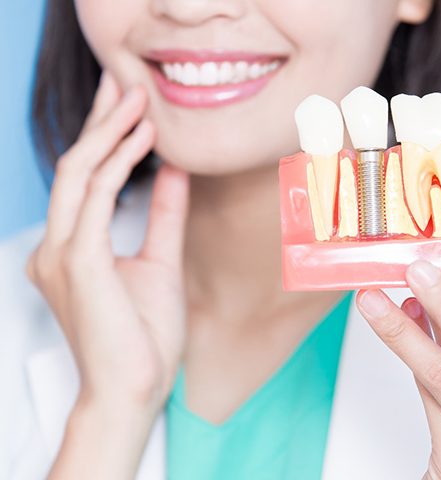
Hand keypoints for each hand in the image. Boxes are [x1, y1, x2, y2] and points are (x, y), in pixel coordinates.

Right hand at [26, 72, 188, 477]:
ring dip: (109, 131)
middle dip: (100, 120)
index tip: (130, 106)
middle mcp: (56, 245)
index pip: (84, 178)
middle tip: (125, 83)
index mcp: (72, 247)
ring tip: (138, 99)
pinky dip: (118, 162)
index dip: (104, 137)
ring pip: (79, 172)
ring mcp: (62, 252)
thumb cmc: (143, 335)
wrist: (135, 389)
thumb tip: (174, 171)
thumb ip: (163, 214)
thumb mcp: (160, 261)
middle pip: (75, 165)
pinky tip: (145, 138)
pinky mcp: (78, 261)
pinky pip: (94, 197)